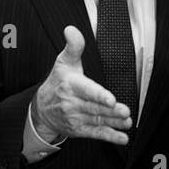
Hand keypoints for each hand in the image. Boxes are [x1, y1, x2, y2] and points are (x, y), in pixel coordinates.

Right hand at [32, 26, 132, 144]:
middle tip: (125, 112)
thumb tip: (71, 29)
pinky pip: (95, 134)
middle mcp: (72, 103)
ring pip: (97, 121)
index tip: (110, 99)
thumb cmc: (58, 82)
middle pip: (94, 108)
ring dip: (113, 123)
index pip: (87, 90)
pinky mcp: (80, 130)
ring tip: (127, 122)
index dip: (99, 96)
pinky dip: (110, 137)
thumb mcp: (64, 62)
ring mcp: (76, 118)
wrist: (41, 109)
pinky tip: (122, 139)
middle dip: (111, 111)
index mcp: (71, 85)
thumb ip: (73, 47)